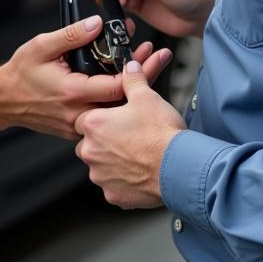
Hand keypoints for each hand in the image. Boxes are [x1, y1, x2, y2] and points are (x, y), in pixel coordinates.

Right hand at [0, 17, 171, 139]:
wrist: (2, 102)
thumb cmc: (19, 74)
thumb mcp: (42, 46)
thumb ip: (71, 35)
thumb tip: (96, 23)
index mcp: (73, 93)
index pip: (116, 87)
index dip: (136, 71)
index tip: (148, 54)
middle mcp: (78, 113)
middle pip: (123, 101)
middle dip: (143, 78)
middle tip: (157, 56)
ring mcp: (78, 125)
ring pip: (116, 111)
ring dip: (132, 90)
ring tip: (144, 65)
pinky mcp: (77, 129)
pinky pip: (104, 117)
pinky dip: (117, 101)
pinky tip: (125, 84)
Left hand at [75, 60, 185, 208]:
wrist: (178, 167)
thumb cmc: (161, 133)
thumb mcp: (146, 96)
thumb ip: (132, 79)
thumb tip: (130, 66)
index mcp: (94, 125)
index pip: (84, 120)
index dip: (99, 118)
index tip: (112, 119)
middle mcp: (91, 152)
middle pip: (89, 144)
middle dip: (103, 141)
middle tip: (126, 136)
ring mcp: (101, 176)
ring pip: (100, 166)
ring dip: (112, 161)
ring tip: (136, 153)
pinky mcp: (113, 195)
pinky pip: (113, 185)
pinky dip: (123, 180)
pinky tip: (140, 171)